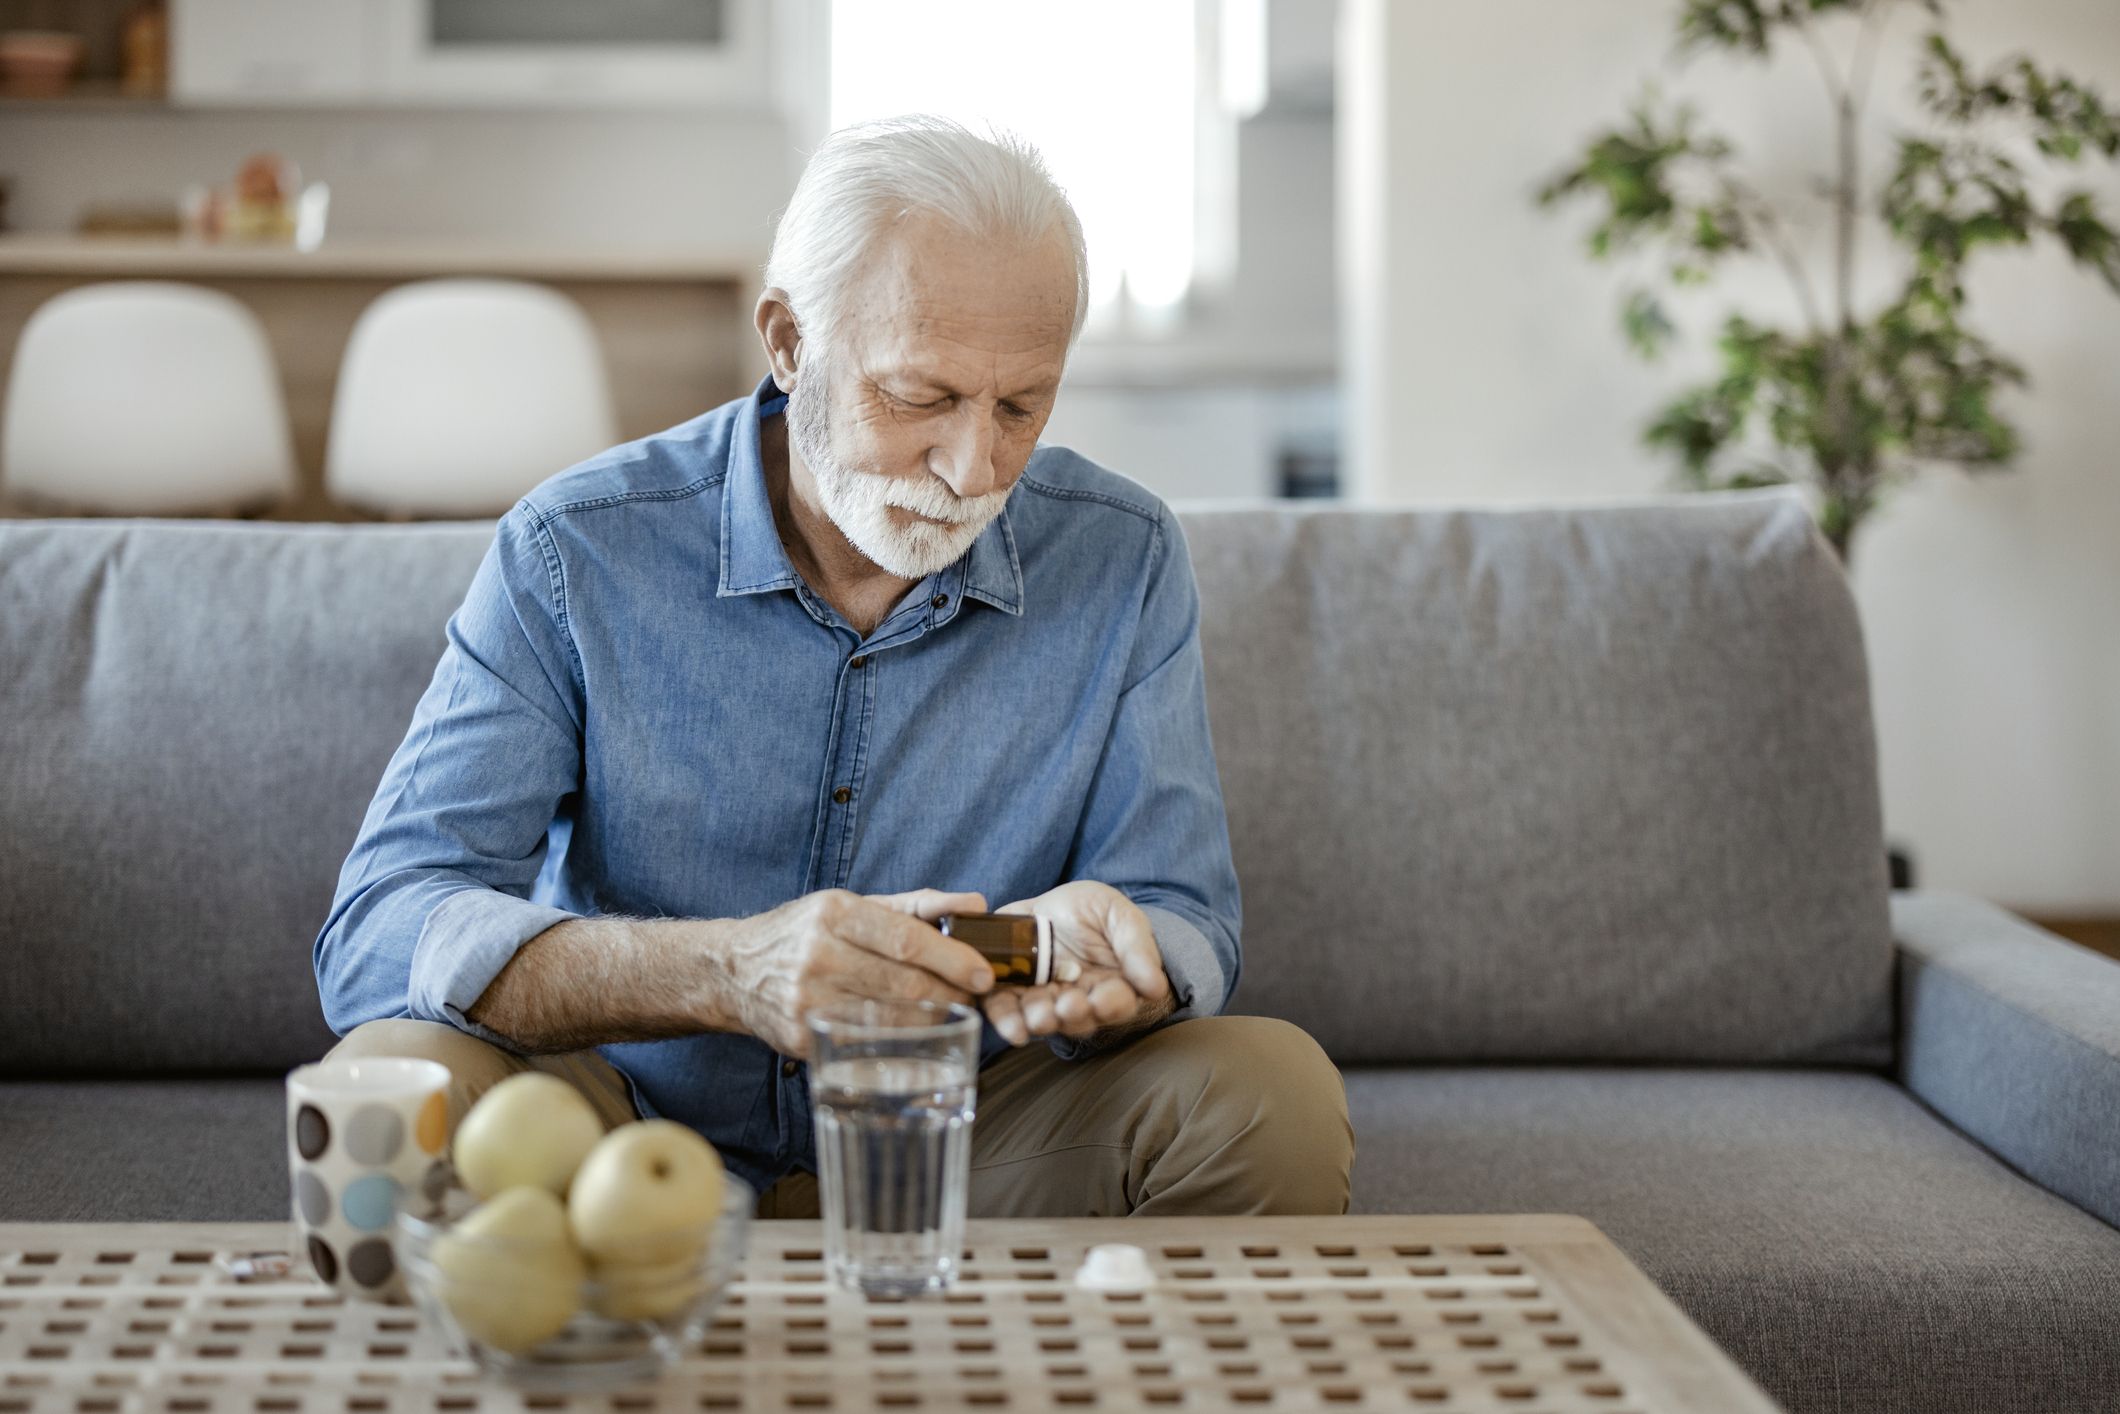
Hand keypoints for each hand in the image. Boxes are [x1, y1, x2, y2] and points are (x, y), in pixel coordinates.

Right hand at [715, 888, 995, 1057]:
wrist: (734, 971)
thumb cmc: (805, 932)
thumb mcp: (853, 905)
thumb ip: (917, 904)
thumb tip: (975, 903)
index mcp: (833, 914)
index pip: (905, 939)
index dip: (951, 959)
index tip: (983, 972)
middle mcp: (817, 956)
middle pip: (903, 984)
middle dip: (950, 993)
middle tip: (974, 996)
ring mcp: (807, 1002)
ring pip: (890, 1019)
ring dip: (932, 1020)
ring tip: (952, 1012)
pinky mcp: (803, 1039)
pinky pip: (866, 1045)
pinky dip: (900, 1042)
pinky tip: (917, 1034)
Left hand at [981, 881, 1174, 1047]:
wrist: (1053, 904)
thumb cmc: (1095, 910)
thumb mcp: (1121, 917)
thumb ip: (1137, 948)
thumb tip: (1155, 987)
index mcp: (1113, 986)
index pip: (1117, 1003)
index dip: (1110, 1005)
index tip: (1103, 1000)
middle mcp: (1080, 1000)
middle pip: (1079, 1019)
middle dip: (1072, 1015)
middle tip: (1067, 1007)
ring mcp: (1045, 999)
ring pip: (1044, 1019)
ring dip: (1041, 1021)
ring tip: (1039, 1017)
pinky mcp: (1013, 991)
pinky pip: (1009, 1011)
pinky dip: (1008, 1021)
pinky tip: (1012, 1029)